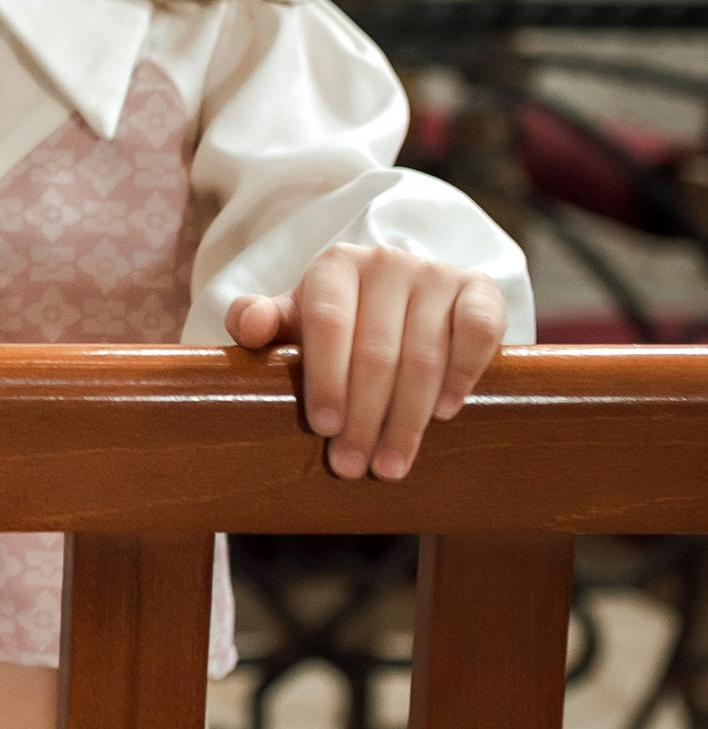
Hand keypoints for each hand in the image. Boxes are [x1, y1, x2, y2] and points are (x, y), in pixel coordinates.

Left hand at [226, 243, 509, 481]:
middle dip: (364, 417)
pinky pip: (475, 333)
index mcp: (336, 266)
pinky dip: (461, 376)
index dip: (327, 378)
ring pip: (424, 354)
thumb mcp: (297, 319)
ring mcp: (436, 274)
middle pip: (376, 350)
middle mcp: (386, 262)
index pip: (328, 323)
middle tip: (353, 466)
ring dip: (408, 417)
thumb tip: (249, 326)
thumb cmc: (341, 318)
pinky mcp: (480, 290)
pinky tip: (443, 413)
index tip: (324, 428)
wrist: (408, 297)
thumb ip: (260, 320)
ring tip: (391, 464)